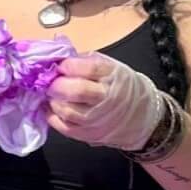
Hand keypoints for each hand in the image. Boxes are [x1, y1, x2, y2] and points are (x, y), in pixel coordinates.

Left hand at [46, 53, 164, 149]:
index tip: (59, 66)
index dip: (69, 66)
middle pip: (77, 91)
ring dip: (53, 101)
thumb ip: (84, 60)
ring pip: (68, 111)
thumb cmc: (119, 86)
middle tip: (49, 82)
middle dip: (57, 85)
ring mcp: (98, 118)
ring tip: (52, 95)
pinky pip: (64, 126)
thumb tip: (58, 55)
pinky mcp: (89, 134)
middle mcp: (107, 98)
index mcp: (112, 76)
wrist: (141, 115)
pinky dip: (52, 116)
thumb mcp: (109, 66)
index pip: (89, 68)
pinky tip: (51, 107)